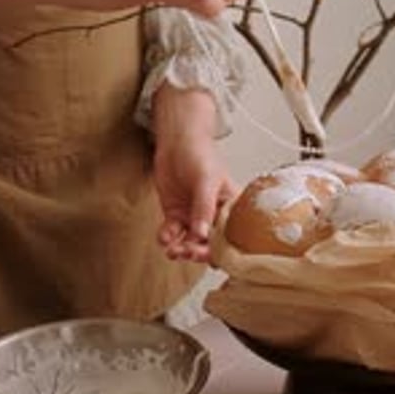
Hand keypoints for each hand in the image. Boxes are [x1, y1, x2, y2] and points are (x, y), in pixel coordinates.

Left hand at [152, 86, 236, 261]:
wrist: (176, 142)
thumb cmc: (200, 153)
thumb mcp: (206, 180)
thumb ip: (204, 208)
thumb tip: (202, 234)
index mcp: (230, 208)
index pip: (229, 237)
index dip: (218, 249)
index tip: (205, 252)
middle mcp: (213, 215)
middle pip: (208, 244)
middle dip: (197, 252)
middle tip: (186, 251)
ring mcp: (193, 216)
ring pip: (189, 243)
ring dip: (180, 249)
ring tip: (172, 249)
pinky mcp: (176, 215)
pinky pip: (172, 234)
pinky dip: (167, 238)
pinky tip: (164, 236)